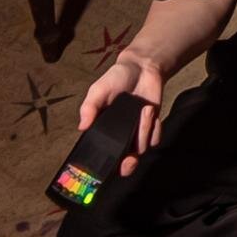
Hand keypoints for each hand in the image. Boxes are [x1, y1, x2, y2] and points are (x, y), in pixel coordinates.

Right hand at [77, 50, 166, 176]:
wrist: (142, 68)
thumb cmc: (116, 78)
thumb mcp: (98, 90)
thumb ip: (89, 107)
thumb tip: (82, 127)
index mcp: (102, 130)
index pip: (101, 154)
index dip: (104, 166)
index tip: (108, 168)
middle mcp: (118, 136)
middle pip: (122, 162)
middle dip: (127, 166)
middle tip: (129, 160)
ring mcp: (134, 133)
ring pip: (140, 148)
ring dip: (144, 131)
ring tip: (144, 110)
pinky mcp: (151, 128)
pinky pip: (154, 139)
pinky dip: (155, 128)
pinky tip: (149, 112)